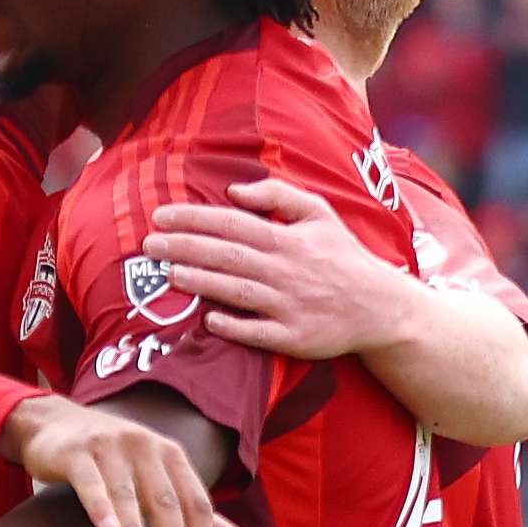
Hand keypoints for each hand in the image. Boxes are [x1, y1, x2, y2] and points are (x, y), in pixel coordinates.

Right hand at [0, 395, 246, 526]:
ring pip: (127, 494)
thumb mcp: (155, 481)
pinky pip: (91, 484)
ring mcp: (109, 447)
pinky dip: (100, 507)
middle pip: (166, 500)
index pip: (195, 501)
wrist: (53, 425)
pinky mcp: (76, 453)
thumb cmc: (111, 461)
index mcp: (169, 454)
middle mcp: (144, 446)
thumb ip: (191, 514)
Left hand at [143, 178, 421, 359]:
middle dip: (184, 248)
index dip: (194, 219)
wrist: (379, 306)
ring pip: (238, 291)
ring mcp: (289, 305)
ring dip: (201, 282)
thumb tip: (234, 189)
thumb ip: (278, 195)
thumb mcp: (320, 214)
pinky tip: (208, 320)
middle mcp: (286, 270)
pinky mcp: (294, 337)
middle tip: (148, 245)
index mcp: (287, 238)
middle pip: (227, 255)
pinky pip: (258, 333)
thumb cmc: (341, 256)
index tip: (160, 216)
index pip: (232, 224)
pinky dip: (234, 326)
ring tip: (169, 274)